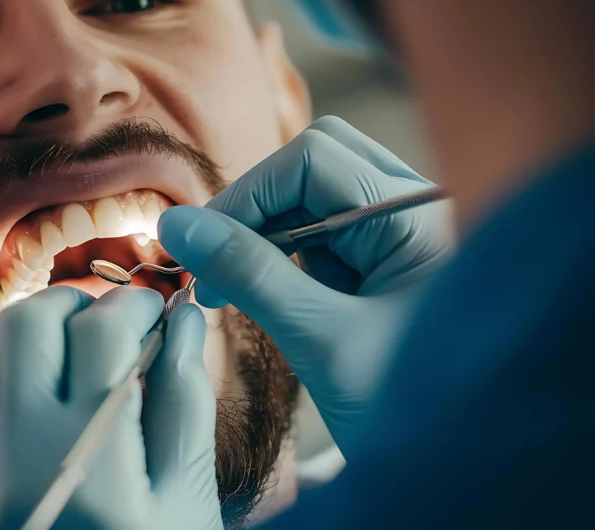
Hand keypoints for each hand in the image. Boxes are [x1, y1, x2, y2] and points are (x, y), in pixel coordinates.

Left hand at [0, 286, 222, 529]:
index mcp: (91, 450)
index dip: (134, 303)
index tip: (154, 308)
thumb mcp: (182, 501)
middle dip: (73, 306)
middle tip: (104, 324)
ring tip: (55, 357)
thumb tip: (184, 321)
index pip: (102, 328)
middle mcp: (15, 448)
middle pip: (28, 323)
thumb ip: (184, 404)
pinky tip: (19, 413)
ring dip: (15, 338)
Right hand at [157, 116, 452, 451]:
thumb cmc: (405, 412)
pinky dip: (285, 258)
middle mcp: (417, 210)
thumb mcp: (321, 341)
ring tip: (229, 289)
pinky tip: (264, 296)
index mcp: (419, 218)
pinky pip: (325, 235)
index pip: (313, 160)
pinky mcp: (389, 261)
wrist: (454, 470)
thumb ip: (249, 274)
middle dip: (256, 209)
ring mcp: (405, 233)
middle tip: (216, 265)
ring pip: (316, 198)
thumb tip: (176, 224)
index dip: (246, 195)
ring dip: (266, 234)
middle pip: (316, 166)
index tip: (198, 246)